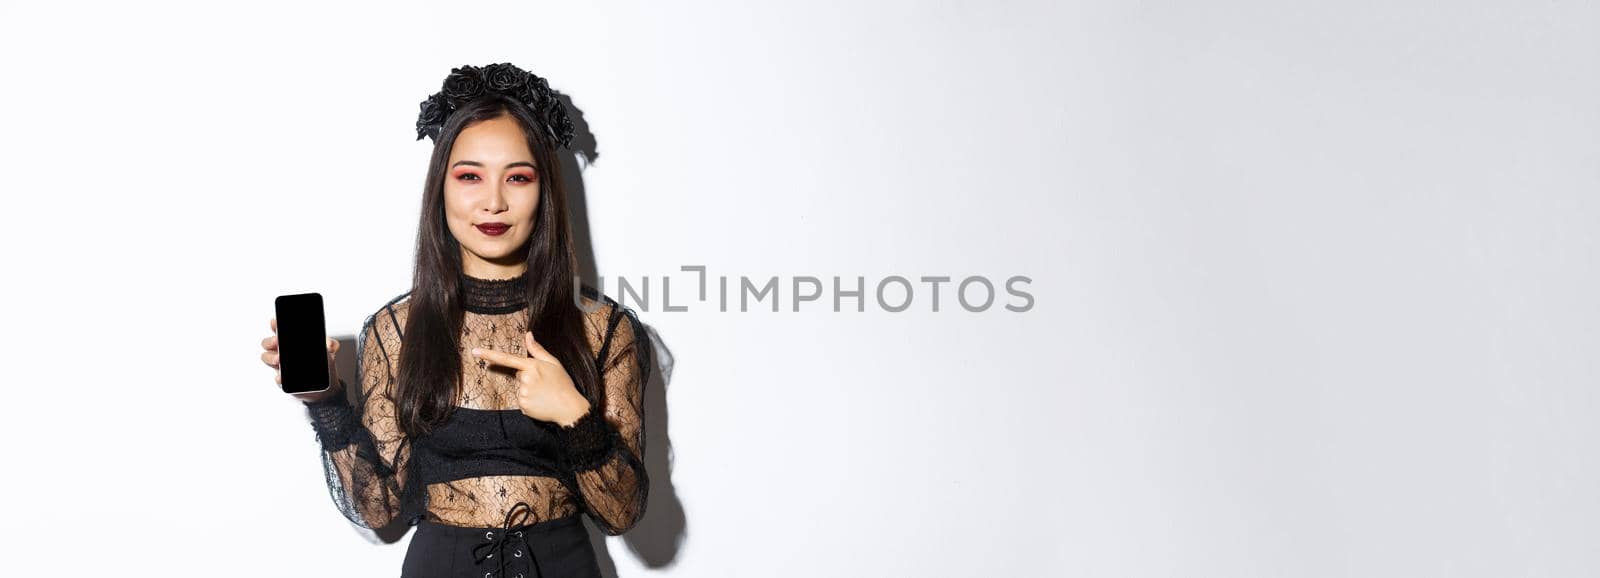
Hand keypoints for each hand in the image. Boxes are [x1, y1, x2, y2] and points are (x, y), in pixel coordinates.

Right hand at [261, 317, 342, 403]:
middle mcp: (282, 351)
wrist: (326, 384)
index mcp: (290, 341)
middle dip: (270, 341)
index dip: (274, 325)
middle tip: (277, 342)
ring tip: (279, 359)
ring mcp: (280, 365)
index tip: (273, 322)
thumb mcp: (328, 351)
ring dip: (270, 357)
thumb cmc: (322, 362)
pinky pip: (278, 378)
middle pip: (267, 343)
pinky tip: (281, 377)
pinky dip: (279, 378)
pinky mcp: (283, 379)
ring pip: (267, 358)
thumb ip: (330, 344)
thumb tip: (330, 345)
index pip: (278, 330)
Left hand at [472, 331, 590, 425]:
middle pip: (519, 376)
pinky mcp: (523, 406)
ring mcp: (523, 393)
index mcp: (532, 365)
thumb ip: (538, 350)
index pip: (507, 358)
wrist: (569, 407)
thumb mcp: (554, 363)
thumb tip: (528, 335)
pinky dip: (529, 402)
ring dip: (529, 391)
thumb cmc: (563, 384)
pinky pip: (522, 402)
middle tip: (544, 384)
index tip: (475, 351)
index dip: (489, 355)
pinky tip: (541, 403)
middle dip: (528, 378)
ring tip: (544, 394)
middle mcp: (525, 378)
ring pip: (520, 389)